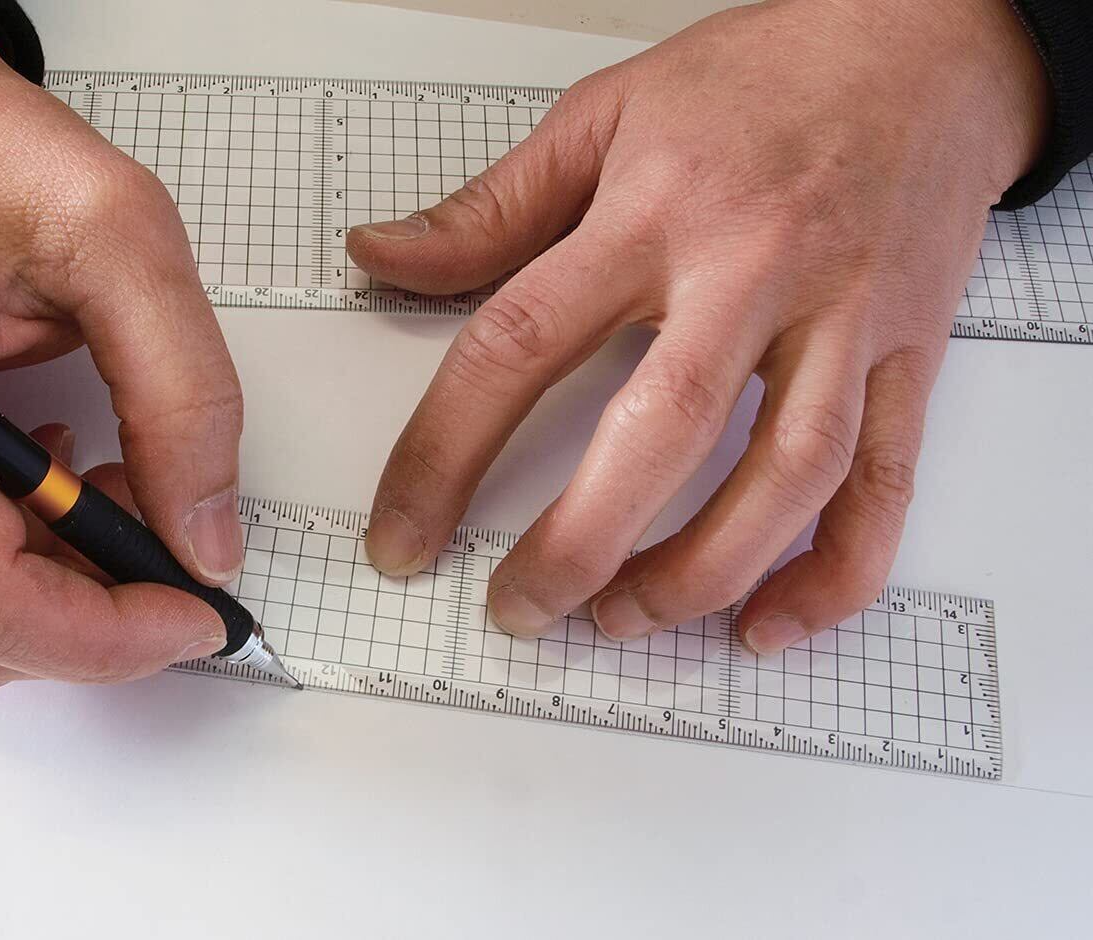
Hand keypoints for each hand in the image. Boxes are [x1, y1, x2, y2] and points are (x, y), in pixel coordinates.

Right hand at [0, 1, 243, 692]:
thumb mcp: (123, 237)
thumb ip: (183, 394)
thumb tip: (207, 544)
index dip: (99, 635)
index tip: (196, 613)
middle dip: (95, 611)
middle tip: (173, 531)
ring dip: (63, 587)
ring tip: (116, 480)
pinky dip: (24, 561)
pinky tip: (62, 479)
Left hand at [348, 0, 1047, 653]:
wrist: (924, 42)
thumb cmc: (763, 78)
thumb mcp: (604, 114)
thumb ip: (489, 208)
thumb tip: (382, 256)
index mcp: (653, 215)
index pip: (520, 344)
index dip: (445, 454)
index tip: (404, 533)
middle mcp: (751, 272)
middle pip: (664, 430)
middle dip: (583, 544)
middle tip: (522, 608)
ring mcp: (843, 321)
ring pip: (788, 476)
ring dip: (702, 573)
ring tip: (625, 619)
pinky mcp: (909, 357)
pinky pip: (885, 486)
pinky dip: (834, 575)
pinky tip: (768, 623)